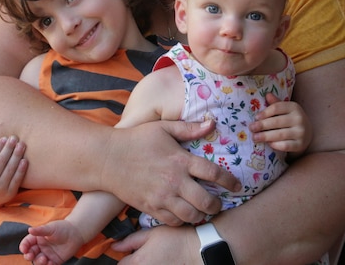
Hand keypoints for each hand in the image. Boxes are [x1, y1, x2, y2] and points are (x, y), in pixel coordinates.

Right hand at [0, 136, 26, 206]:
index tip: (5, 138)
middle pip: (1, 161)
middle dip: (9, 148)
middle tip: (15, 138)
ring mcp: (0, 188)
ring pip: (10, 168)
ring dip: (16, 155)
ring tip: (21, 145)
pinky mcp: (10, 193)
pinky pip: (17, 179)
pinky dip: (21, 170)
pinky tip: (25, 160)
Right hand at [20, 220, 84, 264]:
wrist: (76, 233)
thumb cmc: (63, 228)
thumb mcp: (51, 227)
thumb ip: (40, 230)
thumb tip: (30, 230)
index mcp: (37, 238)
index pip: (27, 243)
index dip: (24, 246)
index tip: (24, 249)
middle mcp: (41, 247)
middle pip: (30, 253)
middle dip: (29, 255)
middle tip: (30, 255)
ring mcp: (47, 254)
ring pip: (38, 261)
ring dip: (38, 261)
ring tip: (44, 259)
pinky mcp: (54, 261)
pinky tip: (50, 263)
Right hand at [103, 120, 239, 225]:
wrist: (107, 159)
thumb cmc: (136, 140)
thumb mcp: (163, 128)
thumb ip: (189, 128)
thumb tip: (212, 123)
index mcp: (181, 160)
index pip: (214, 173)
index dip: (230, 182)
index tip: (237, 186)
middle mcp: (174, 181)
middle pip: (206, 201)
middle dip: (217, 205)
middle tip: (219, 204)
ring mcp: (162, 197)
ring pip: (191, 216)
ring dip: (201, 215)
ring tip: (203, 211)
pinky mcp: (151, 208)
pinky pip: (173, 221)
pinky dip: (182, 221)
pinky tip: (185, 214)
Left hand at [112, 225, 199, 264]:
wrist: (199, 249)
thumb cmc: (176, 239)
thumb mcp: (152, 234)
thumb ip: (131, 241)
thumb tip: (115, 246)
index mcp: (138, 261)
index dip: (125, 259)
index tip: (131, 254)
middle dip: (134, 263)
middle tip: (146, 256)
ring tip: (155, 258)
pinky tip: (163, 262)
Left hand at [249, 93, 312, 154]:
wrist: (307, 133)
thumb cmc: (291, 119)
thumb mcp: (285, 110)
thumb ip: (276, 103)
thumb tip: (267, 94)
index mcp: (294, 107)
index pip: (277, 108)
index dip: (265, 112)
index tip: (255, 117)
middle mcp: (299, 118)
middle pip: (277, 121)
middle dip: (262, 125)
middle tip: (251, 128)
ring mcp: (301, 132)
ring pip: (280, 134)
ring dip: (265, 136)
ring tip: (255, 137)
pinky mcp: (301, 144)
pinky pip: (285, 145)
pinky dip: (275, 145)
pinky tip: (268, 144)